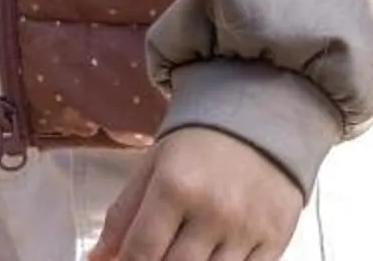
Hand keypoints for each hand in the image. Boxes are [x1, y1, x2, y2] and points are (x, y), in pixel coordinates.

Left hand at [93, 128, 304, 260]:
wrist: (260, 126)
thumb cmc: (196, 149)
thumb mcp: (152, 168)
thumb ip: (123, 215)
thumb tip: (97, 259)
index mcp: (174, 186)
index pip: (141, 250)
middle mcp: (213, 211)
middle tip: (155, 255)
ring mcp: (247, 229)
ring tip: (180, 253)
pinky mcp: (275, 240)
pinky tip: (210, 257)